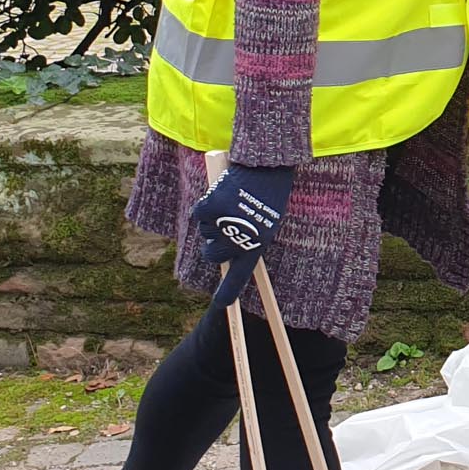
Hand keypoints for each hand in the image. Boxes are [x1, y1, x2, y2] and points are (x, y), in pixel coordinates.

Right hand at [192, 163, 293, 314]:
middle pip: (213, 255)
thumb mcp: (266, 221)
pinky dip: (206, 206)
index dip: (230, 290)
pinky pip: (199, 214)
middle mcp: (238, 238)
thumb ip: (249, 238)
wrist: (265, 165)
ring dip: (214, 220)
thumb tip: (228, 250)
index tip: (223, 304)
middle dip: (214, 246)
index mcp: (257, 243)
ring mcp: (222, 224)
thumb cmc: (268, 192)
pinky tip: (221, 195)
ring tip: (232, 203)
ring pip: (206, 232)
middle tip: (224, 229)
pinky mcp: (208, 208)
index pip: (241, 274)